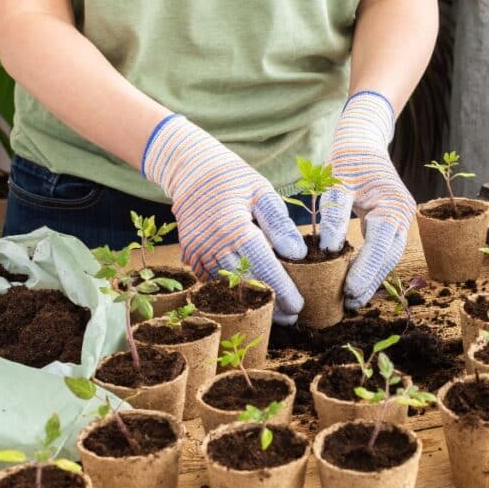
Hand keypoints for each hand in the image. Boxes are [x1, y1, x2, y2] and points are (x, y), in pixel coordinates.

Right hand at [143, 115, 305, 323]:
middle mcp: (212, 243)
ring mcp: (197, 252)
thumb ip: (280, 223)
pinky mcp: (190, 255)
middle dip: (269, 303)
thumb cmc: (233, 178)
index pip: (263, 266)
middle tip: (291, 317)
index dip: (281, 289)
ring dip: (251, 301)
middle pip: (245, 283)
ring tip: (275, 313)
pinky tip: (250, 298)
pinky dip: (231, 291)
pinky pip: (213, 281)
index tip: (298, 305)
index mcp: (233, 226)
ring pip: (227, 287)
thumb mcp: (261, 191)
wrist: (191, 170)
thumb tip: (298, 254)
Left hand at [319, 91, 416, 308]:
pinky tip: (356, 282)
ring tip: (352, 300)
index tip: (349, 291)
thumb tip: (329, 249)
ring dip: (372, 278)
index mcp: (393, 205)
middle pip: (389, 257)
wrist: (363, 139)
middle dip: (371, 281)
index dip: (366, 271)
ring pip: (389, 257)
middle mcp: (404, 214)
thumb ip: (333, 213)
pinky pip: (384, 249)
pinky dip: (372, 266)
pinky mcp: (392, 222)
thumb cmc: (348, 158)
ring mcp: (401, 219)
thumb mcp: (336, 180)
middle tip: (349, 304)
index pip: (381, 245)